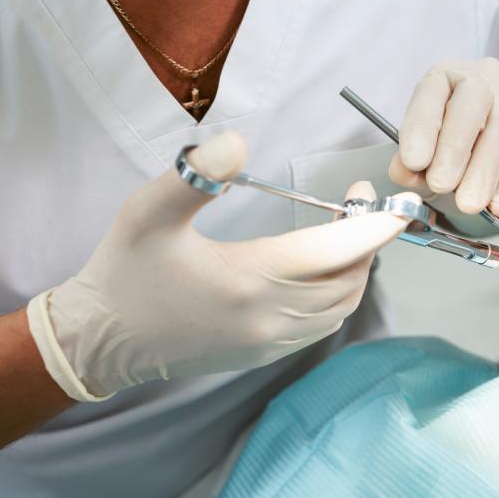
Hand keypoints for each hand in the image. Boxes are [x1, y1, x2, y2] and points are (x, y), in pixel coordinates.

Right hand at [28, 132, 415, 400]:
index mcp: (247, 279)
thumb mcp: (147, 211)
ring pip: (341, 307)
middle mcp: (268, 318)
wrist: (101, 340)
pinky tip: (324, 271)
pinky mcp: (264, 356)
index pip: (333, 252)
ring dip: (356, 270)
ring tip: (346, 231)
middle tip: (358, 201)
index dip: (372, 227)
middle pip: (348, 279)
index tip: (397, 204)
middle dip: (367, 241)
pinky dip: (338, 297)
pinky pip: (321, 326)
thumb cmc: (124, 271)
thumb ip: (196, 174)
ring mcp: (269, 343)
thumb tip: (238, 141)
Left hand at [390, 57, 498, 217]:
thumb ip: (411, 167)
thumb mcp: (426, 162)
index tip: (413, 161)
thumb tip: (406, 173)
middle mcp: (483, 79)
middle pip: (474, 100)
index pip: (432, 90)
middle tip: (441, 184)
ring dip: (484, 169)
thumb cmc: (453, 158)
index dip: (421, 125)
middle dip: (455, 146)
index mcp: (445, 79)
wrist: (498, 167)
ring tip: (468, 203)